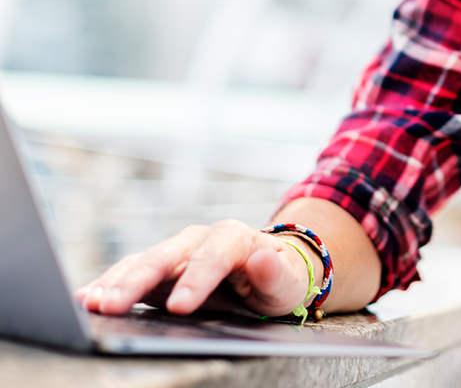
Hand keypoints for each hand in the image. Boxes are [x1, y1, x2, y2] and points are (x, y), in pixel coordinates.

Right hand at [74, 220, 313, 316]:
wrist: (269, 272)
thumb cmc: (280, 278)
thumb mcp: (288, 279)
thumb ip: (276, 271)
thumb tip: (264, 257)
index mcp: (234, 237)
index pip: (214, 254)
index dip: (197, 279)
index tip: (180, 307)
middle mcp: (200, 239)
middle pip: (167, 255)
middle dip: (140, 279)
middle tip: (113, 306)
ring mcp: (176, 253)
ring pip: (143, 262)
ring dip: (116, 282)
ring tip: (92, 304)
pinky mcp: (159, 271)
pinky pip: (131, 274)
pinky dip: (109, 285)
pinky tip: (87, 300)